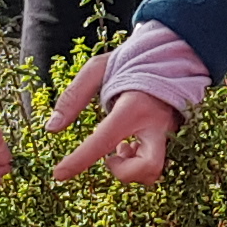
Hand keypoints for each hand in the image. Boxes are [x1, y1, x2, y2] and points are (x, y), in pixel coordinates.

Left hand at [46, 55, 184, 184]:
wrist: (170, 52)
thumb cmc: (130, 60)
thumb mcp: (98, 69)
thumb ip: (73, 97)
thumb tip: (52, 128)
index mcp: (134, 105)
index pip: (103, 141)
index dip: (78, 161)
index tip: (58, 174)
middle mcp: (157, 124)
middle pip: (148, 168)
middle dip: (125, 173)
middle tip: (110, 159)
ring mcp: (170, 132)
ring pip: (155, 170)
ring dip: (132, 166)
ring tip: (121, 146)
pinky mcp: (174, 136)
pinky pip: (157, 159)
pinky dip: (140, 159)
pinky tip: (132, 143)